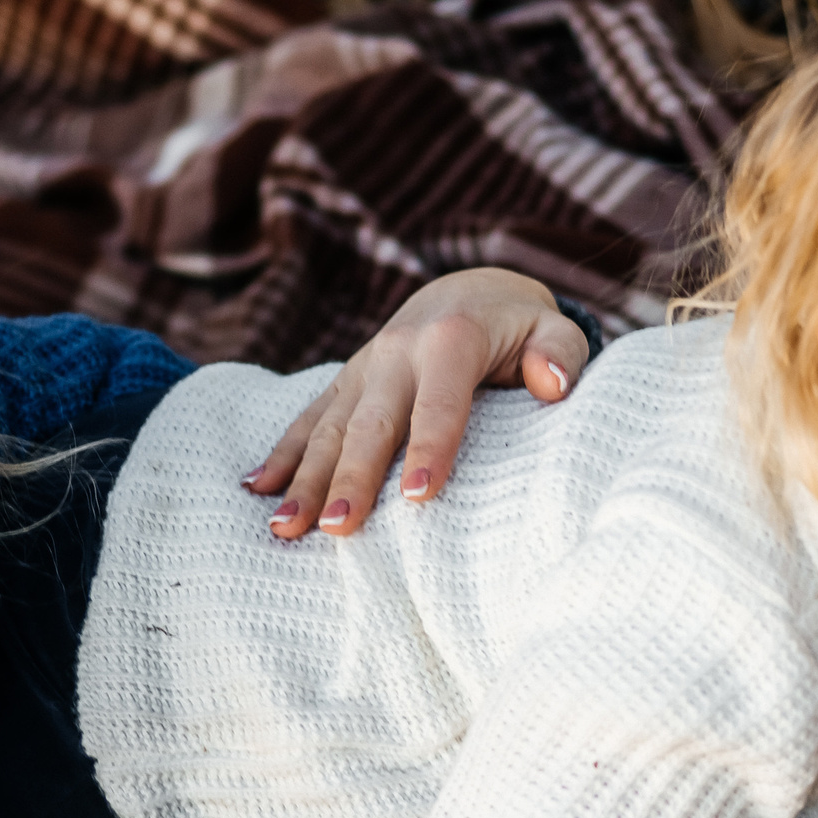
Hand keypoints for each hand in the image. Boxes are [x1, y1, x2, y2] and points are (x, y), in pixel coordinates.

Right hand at [247, 268, 590, 537]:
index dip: (431, 448)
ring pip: (331, 427)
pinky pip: (308, 419)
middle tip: (338, 529)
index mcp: (451, 339)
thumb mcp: (554, 330)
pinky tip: (257, 490)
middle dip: (352, 477)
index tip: (419, 496)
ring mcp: (364, 368)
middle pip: (373, 423)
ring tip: (286, 527)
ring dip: (305, 478)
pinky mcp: (345, 382)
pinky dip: (282, 454)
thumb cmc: (520, 327)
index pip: (441, 402)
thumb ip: (559, 353)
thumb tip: (552, 385)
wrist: (468, 289)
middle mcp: (397, 351)